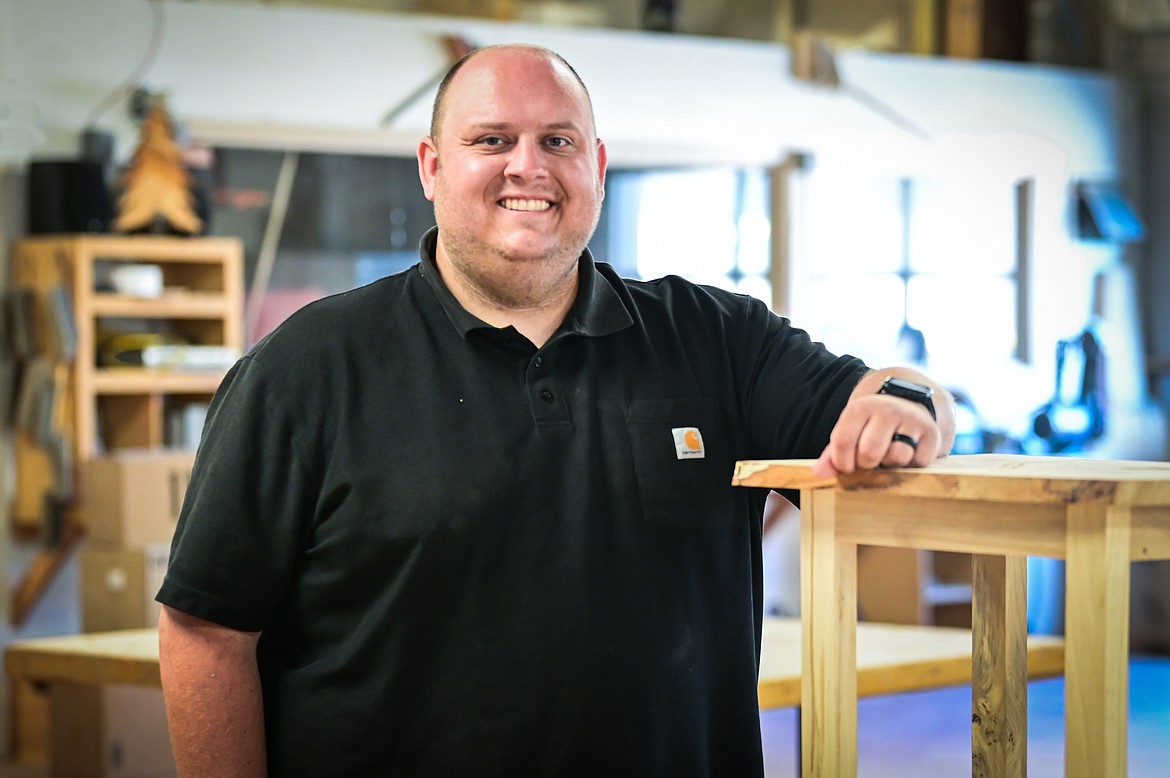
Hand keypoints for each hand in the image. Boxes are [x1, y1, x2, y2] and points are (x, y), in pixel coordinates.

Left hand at [812, 393, 940, 477]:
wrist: (910, 403)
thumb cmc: (872, 425)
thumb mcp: (851, 430)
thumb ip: (832, 453)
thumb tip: (818, 473)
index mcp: (861, 407)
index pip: (843, 441)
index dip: (841, 462)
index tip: (846, 467)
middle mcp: (888, 410)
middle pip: (870, 453)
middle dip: (866, 465)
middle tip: (869, 462)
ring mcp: (912, 420)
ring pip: (896, 457)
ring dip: (890, 465)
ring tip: (888, 456)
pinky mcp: (932, 434)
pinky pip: (918, 463)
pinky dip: (911, 466)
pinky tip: (906, 456)